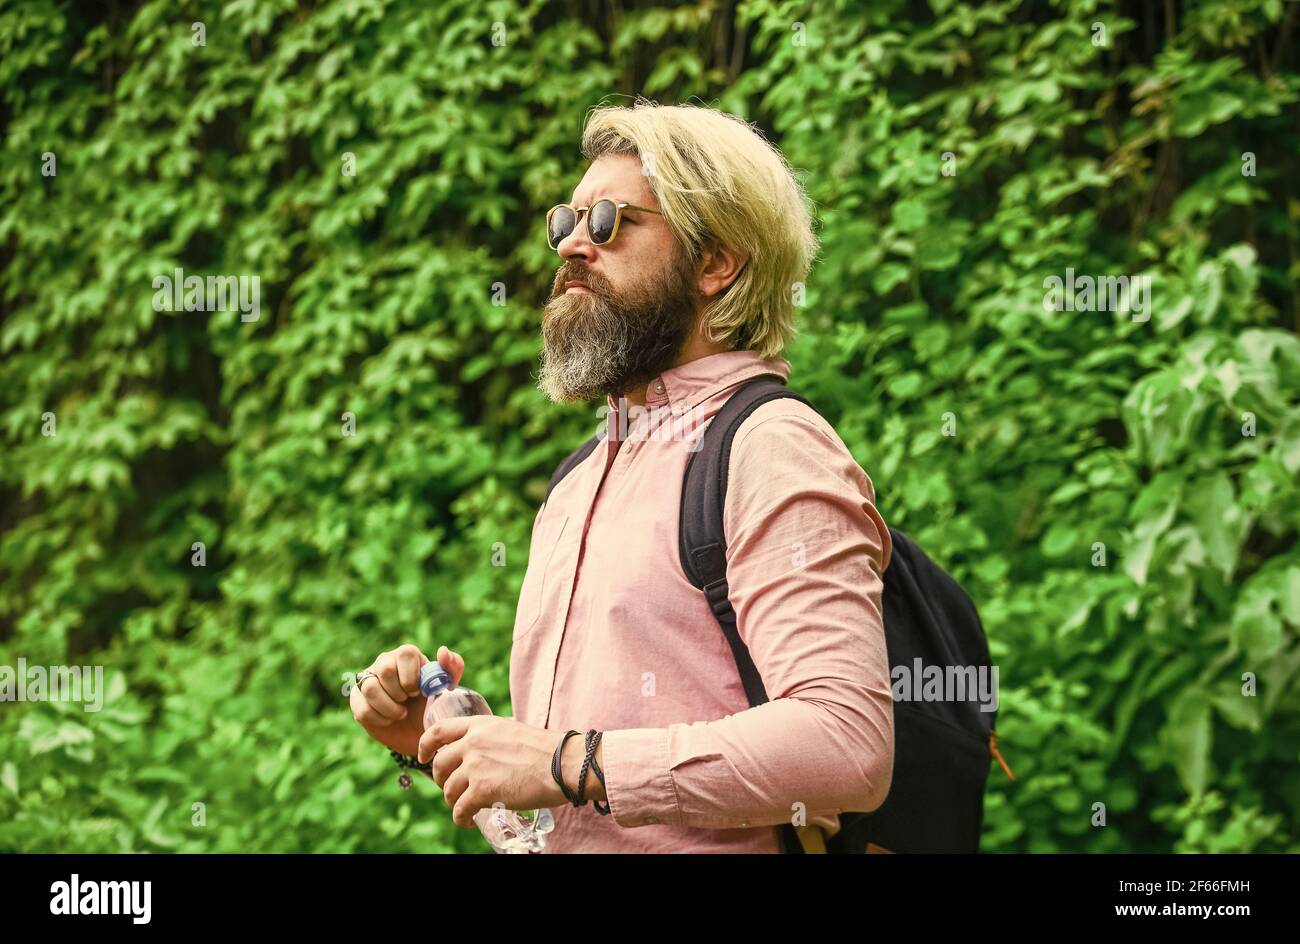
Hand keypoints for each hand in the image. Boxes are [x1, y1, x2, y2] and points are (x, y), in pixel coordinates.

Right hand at [350, 644, 464, 757]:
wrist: (418, 732)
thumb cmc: (433, 704)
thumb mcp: (448, 688)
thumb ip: (453, 667)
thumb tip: (442, 651)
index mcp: (407, 655)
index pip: (405, 653)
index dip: (412, 676)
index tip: (418, 691)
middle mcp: (385, 662)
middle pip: (385, 669)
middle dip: (400, 692)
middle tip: (408, 702)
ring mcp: (368, 679)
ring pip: (370, 688)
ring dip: (389, 707)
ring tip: (400, 713)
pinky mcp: (357, 699)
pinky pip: (362, 708)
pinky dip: (379, 719)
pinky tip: (389, 720)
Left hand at [417, 716, 594, 828]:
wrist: (562, 764)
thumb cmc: (546, 750)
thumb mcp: (512, 731)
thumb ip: (492, 739)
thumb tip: (487, 752)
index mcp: (480, 725)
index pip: (438, 731)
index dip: (425, 745)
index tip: (423, 756)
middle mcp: (472, 743)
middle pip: (438, 764)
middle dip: (440, 779)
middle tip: (451, 788)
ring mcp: (475, 767)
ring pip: (448, 790)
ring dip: (453, 801)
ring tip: (466, 807)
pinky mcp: (482, 791)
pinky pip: (459, 809)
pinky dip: (461, 818)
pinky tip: (469, 820)